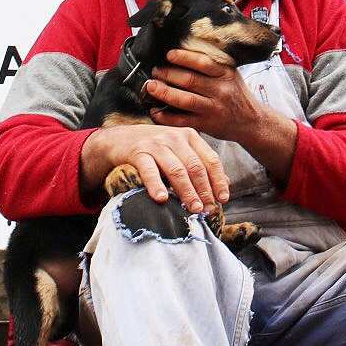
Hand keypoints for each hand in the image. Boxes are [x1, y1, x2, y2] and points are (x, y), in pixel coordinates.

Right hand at [81, 122, 227, 213]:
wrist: (120, 139)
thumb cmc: (156, 149)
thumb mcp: (180, 151)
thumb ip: (200, 163)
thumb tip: (225, 184)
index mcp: (190, 136)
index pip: (210, 159)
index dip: (218, 181)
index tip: (223, 199)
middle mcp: (175, 138)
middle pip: (195, 167)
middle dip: (204, 191)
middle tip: (207, 210)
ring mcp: (156, 144)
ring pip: (176, 170)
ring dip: (186, 192)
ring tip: (193, 209)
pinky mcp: (138, 152)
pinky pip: (149, 171)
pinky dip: (156, 185)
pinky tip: (161, 199)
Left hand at [146, 48, 268, 145]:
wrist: (252, 122)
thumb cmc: (237, 96)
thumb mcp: (231, 75)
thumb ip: (212, 67)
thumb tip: (183, 55)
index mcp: (226, 74)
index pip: (202, 62)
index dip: (183, 58)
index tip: (169, 55)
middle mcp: (221, 91)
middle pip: (190, 80)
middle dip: (168, 74)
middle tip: (154, 72)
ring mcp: (214, 109)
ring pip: (184, 100)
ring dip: (164, 92)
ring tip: (151, 87)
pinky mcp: (207, 125)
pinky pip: (182, 120)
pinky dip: (166, 117)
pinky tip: (155, 111)